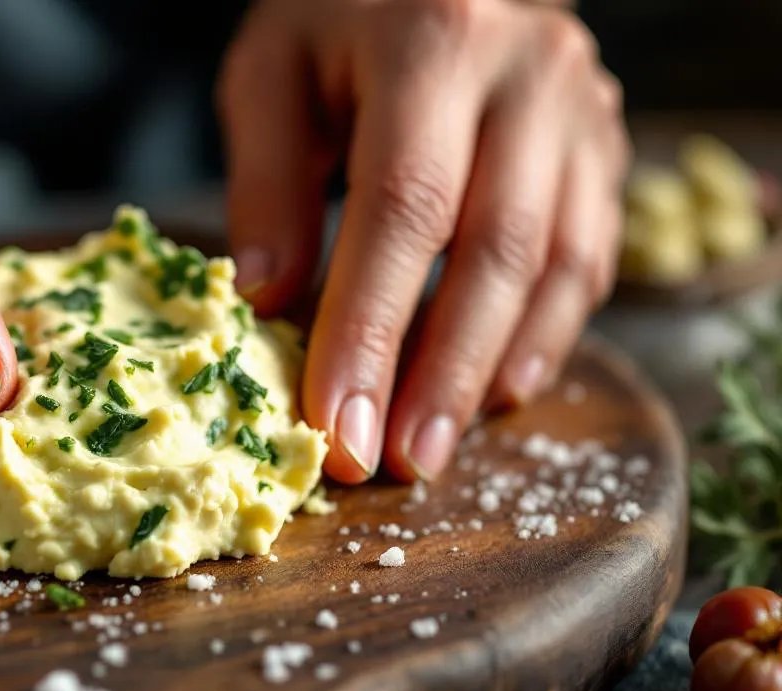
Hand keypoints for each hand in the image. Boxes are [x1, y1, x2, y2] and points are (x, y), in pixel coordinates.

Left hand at [218, 0, 628, 482]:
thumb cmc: (338, 14)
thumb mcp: (273, 70)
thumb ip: (269, 180)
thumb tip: (269, 304)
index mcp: (434, 41)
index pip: (404, 208)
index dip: (369, 328)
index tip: (336, 426)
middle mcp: (528, 72)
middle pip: (493, 248)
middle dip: (437, 372)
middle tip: (393, 464)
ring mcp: (581, 107)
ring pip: (554, 262)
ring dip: (491, 367)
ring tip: (435, 448)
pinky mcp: (604, 142)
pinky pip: (591, 254)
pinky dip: (547, 332)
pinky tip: (498, 390)